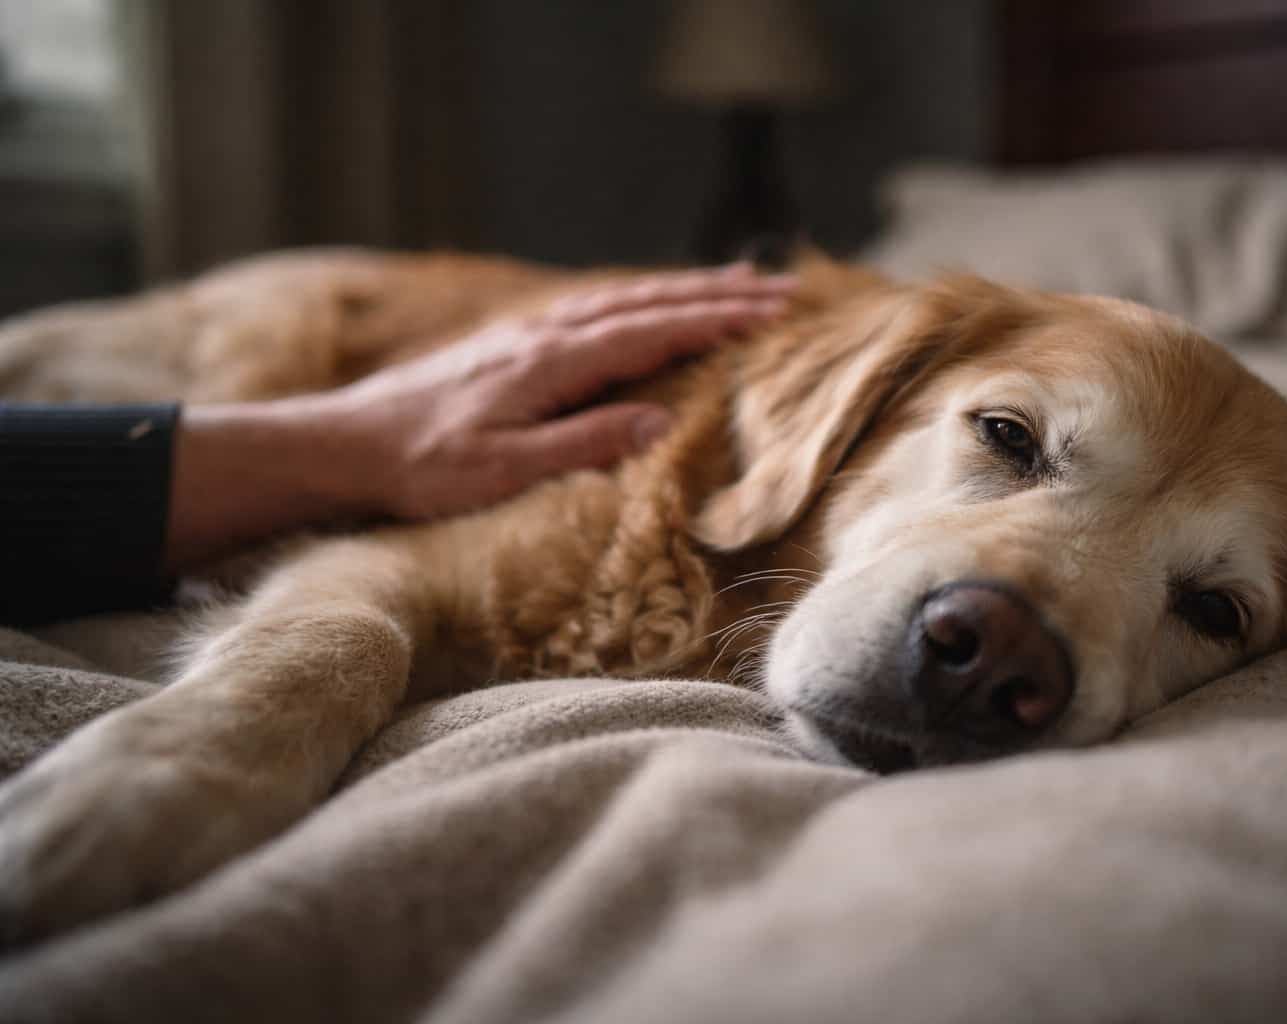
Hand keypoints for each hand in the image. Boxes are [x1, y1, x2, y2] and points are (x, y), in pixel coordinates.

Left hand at [330, 263, 792, 518]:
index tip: (774, 311)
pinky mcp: (512, 346)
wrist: (346, 444)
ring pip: (623, 299)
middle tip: (781, 288)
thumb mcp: (504, 470)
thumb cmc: (422, 468)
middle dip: (717, 294)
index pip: (653, 330)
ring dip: (683, 290)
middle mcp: (546, 336)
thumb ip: (583, 444)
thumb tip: (661, 424)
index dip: (717, 319)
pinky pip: (594, 311)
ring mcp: (528, 335)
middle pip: (648, 302)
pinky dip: (639, 301)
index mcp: (552, 362)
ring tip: (735, 283)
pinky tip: (648, 306)